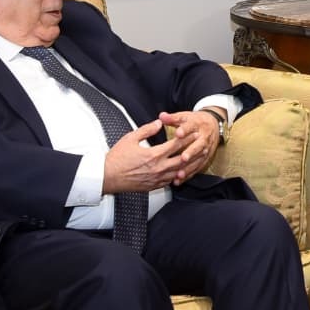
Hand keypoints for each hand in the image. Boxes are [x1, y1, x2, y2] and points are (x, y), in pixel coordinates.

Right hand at [102, 111, 217, 193]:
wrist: (107, 177)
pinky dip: (178, 177)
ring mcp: (156, 179)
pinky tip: (182, 173)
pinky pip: (170, 182)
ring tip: (197, 160)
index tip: (193, 133)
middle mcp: (158, 168)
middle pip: (182, 159)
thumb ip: (146, 129)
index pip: (175, 145)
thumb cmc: (116, 158)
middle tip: (202, 145)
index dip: (186, 138)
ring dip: (189, 165)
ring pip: (178, 172)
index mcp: (153, 155)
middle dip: (193, 151)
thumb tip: (159, 123)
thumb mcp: (130, 138)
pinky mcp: (152, 186)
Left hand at [158, 109, 220, 182]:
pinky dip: (189, 174)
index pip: (191, 126)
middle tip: (183, 158)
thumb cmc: (195, 122)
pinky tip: (179, 179)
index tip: (178, 133)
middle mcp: (203, 137)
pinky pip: (198, 167)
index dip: (185, 130)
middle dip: (191, 152)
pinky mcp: (205, 158)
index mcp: (197, 125)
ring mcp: (206, 149)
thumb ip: (172, 118)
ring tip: (179, 173)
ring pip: (199, 159)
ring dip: (189, 167)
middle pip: (198, 145)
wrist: (213, 125)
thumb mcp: (185, 117)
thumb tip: (162, 116)